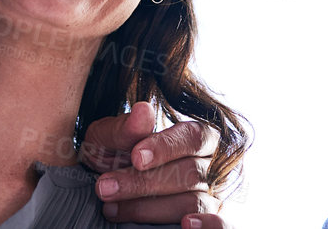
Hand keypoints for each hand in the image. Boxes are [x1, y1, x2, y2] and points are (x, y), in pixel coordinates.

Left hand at [81, 100, 220, 223]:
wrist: (107, 190)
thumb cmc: (115, 158)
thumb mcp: (110, 140)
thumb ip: (126, 129)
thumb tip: (143, 111)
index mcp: (199, 136)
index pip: (192, 137)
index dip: (165, 147)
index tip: (135, 157)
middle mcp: (213, 166)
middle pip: (189, 172)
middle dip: (143, 182)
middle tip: (106, 187)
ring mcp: (214, 196)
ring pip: (193, 202)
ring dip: (150, 208)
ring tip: (113, 209)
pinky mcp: (212, 219)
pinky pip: (221, 225)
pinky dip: (208, 226)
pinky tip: (185, 225)